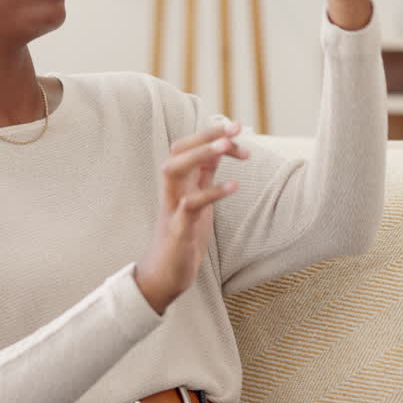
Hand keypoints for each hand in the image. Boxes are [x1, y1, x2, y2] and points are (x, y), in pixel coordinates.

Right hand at [135, 121, 248, 314]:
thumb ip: (204, 175)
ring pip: (174, 170)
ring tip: (227, 146)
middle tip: (233, 129)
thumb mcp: (198, 199)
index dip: (211, 134)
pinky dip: (211, 193)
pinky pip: (190, 205)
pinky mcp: (178, 230)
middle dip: (204, 136)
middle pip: (178, 151)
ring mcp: (172, 208)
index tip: (237, 127)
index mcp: (178, 183)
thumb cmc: (184, 236)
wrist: (165, 276)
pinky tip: (234, 186)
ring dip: (200, 155)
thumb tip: (220, 148)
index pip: (188, 147)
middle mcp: (171, 191)